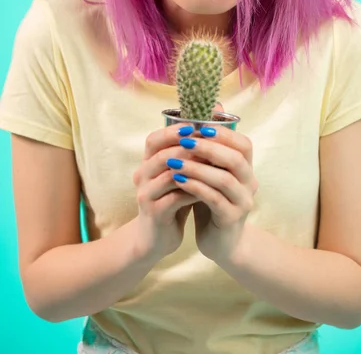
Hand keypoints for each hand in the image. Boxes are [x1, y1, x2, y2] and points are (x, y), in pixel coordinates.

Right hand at [132, 122, 199, 260]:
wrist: (156, 238)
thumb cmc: (172, 200)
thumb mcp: (179, 175)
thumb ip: (189, 155)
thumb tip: (212, 129)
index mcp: (147, 163)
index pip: (154, 139)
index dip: (173, 131)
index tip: (196, 126)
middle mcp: (142, 176)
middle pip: (162, 155)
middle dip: (188, 148)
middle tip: (211, 145)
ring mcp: (146, 195)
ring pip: (169, 176)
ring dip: (193, 169)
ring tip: (214, 165)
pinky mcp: (154, 213)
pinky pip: (175, 198)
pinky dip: (193, 191)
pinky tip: (209, 189)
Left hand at [166, 104, 257, 263]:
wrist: (221, 242)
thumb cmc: (212, 199)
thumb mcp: (211, 171)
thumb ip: (210, 145)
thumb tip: (212, 106)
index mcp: (246, 168)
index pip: (243, 144)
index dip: (222, 134)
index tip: (198, 126)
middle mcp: (250, 183)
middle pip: (237, 159)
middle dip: (209, 147)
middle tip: (185, 140)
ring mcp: (243, 202)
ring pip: (224, 179)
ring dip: (198, 167)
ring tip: (175, 162)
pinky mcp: (232, 219)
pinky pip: (214, 199)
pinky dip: (196, 187)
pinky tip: (178, 181)